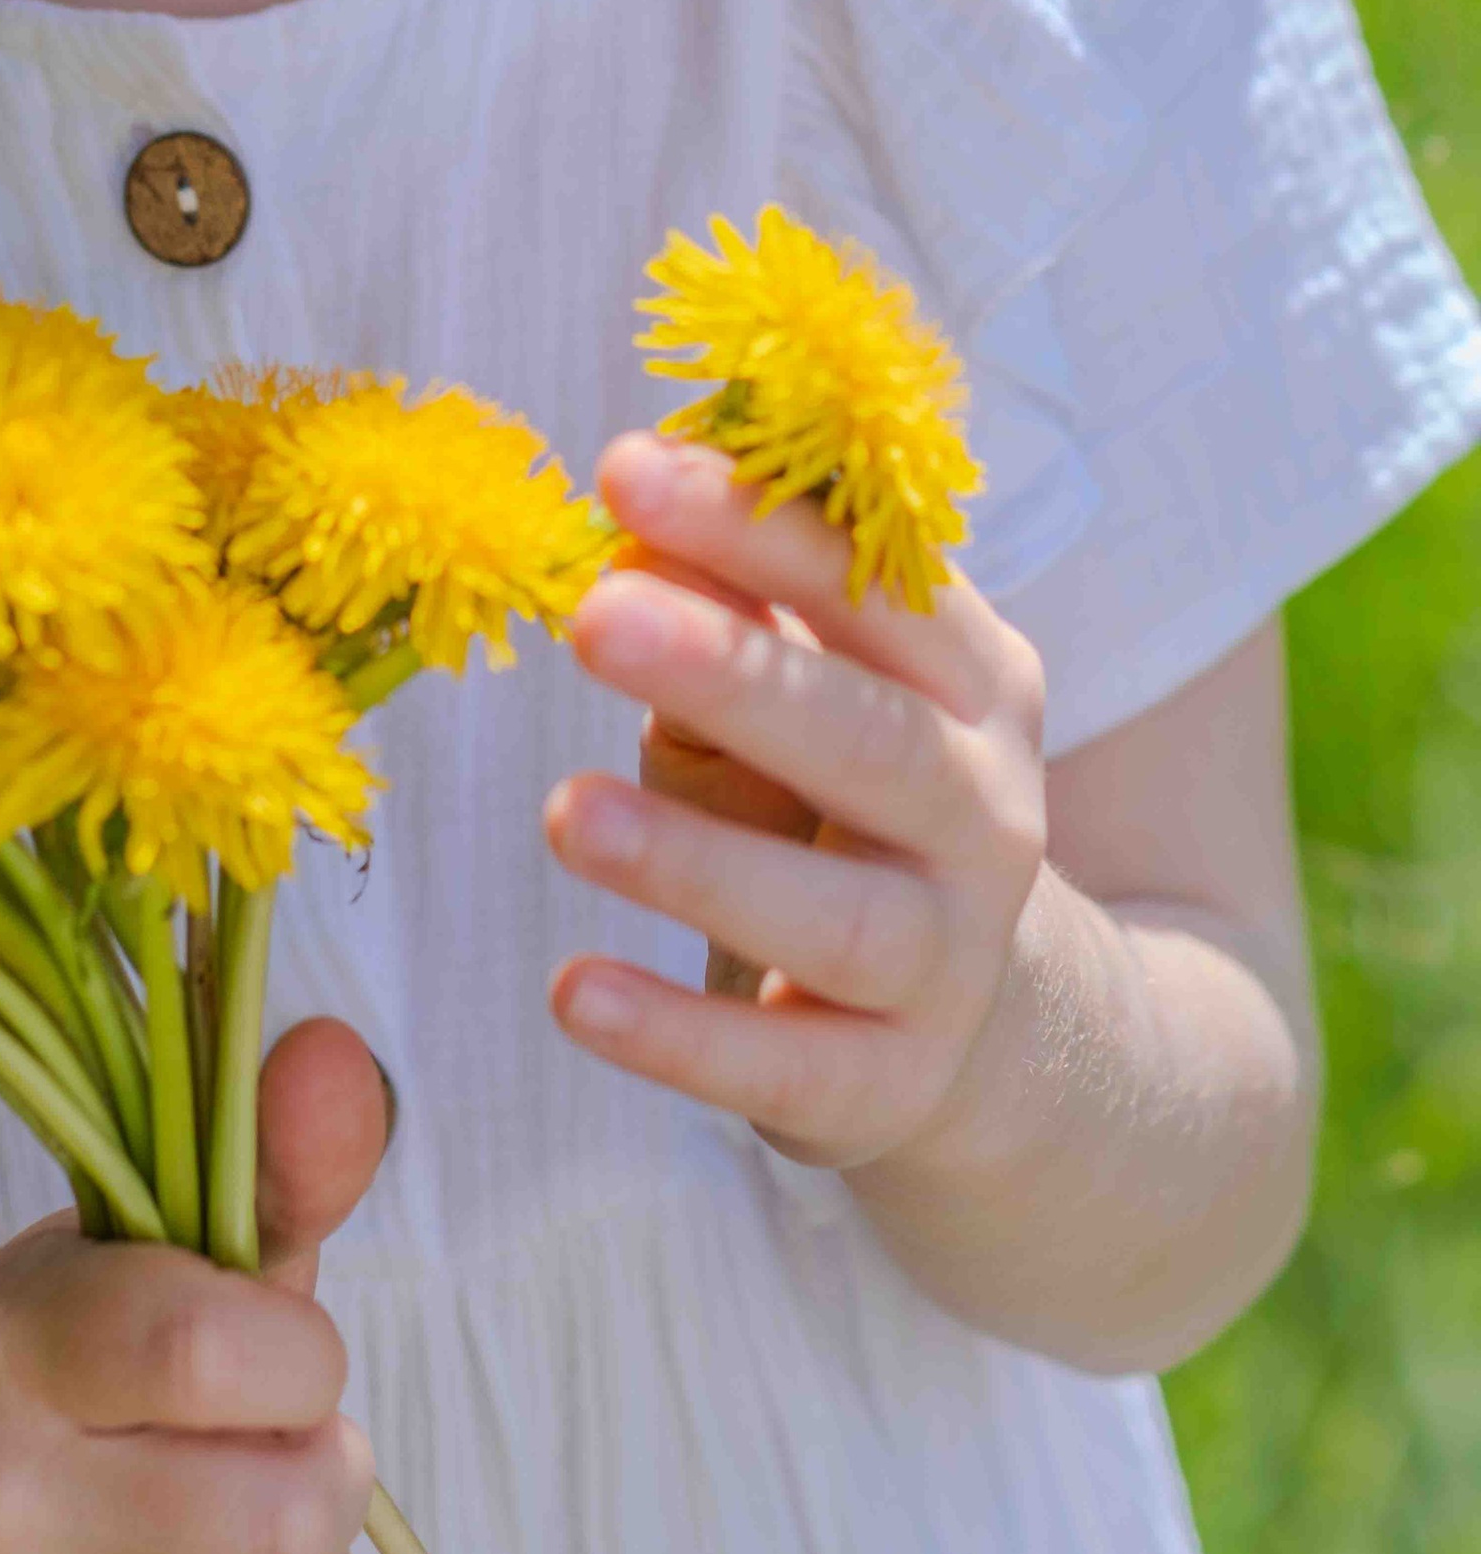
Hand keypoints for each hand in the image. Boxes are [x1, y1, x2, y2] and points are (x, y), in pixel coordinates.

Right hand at [0, 1020, 385, 1553]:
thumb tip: (340, 1055)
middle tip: (278, 1435)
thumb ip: (271, 1158)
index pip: (198, 1346)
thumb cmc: (96, 1346)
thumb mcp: (169, 1244)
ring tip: (250, 1510)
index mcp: (4, 1330)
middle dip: (325, 1467)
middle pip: (276, 1518)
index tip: (283, 1345)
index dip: (299, 1355)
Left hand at [544, 433, 1046, 1172]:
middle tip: (593, 616)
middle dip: (731, 671)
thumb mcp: (801, 685)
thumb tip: (630, 524)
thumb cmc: (844, 793)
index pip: (873, 586)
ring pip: (838, 916)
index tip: (622, 469)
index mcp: (973, 680)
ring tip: (566, 813)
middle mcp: (986, 814)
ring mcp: (950, 959)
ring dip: (697, 862)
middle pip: (869, 740)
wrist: (981, 1015)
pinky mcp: (890, 1084)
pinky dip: (678, 1037)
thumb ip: (726, 605)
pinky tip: (575, 990)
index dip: (751, 525)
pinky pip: (785, 1067)